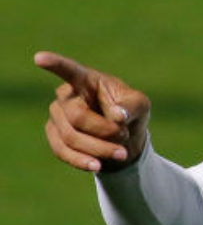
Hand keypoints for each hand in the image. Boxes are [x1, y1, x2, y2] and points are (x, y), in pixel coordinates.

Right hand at [38, 51, 151, 172]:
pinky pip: (62, 151)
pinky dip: (81, 160)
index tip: (39, 58)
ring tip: (122, 153)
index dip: (55, 64)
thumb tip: (117, 116)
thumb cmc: (130, 113)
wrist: (123, 139)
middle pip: (77, 116)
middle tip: (124, 136)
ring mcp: (57, 116)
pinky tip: (97, 166)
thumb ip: (132, 106)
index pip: (70, 71)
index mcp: (86, 80)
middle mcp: (66, 96)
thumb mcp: (140, 105)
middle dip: (103, 131)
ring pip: (71, 137)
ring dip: (99, 148)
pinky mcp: (55, 136)